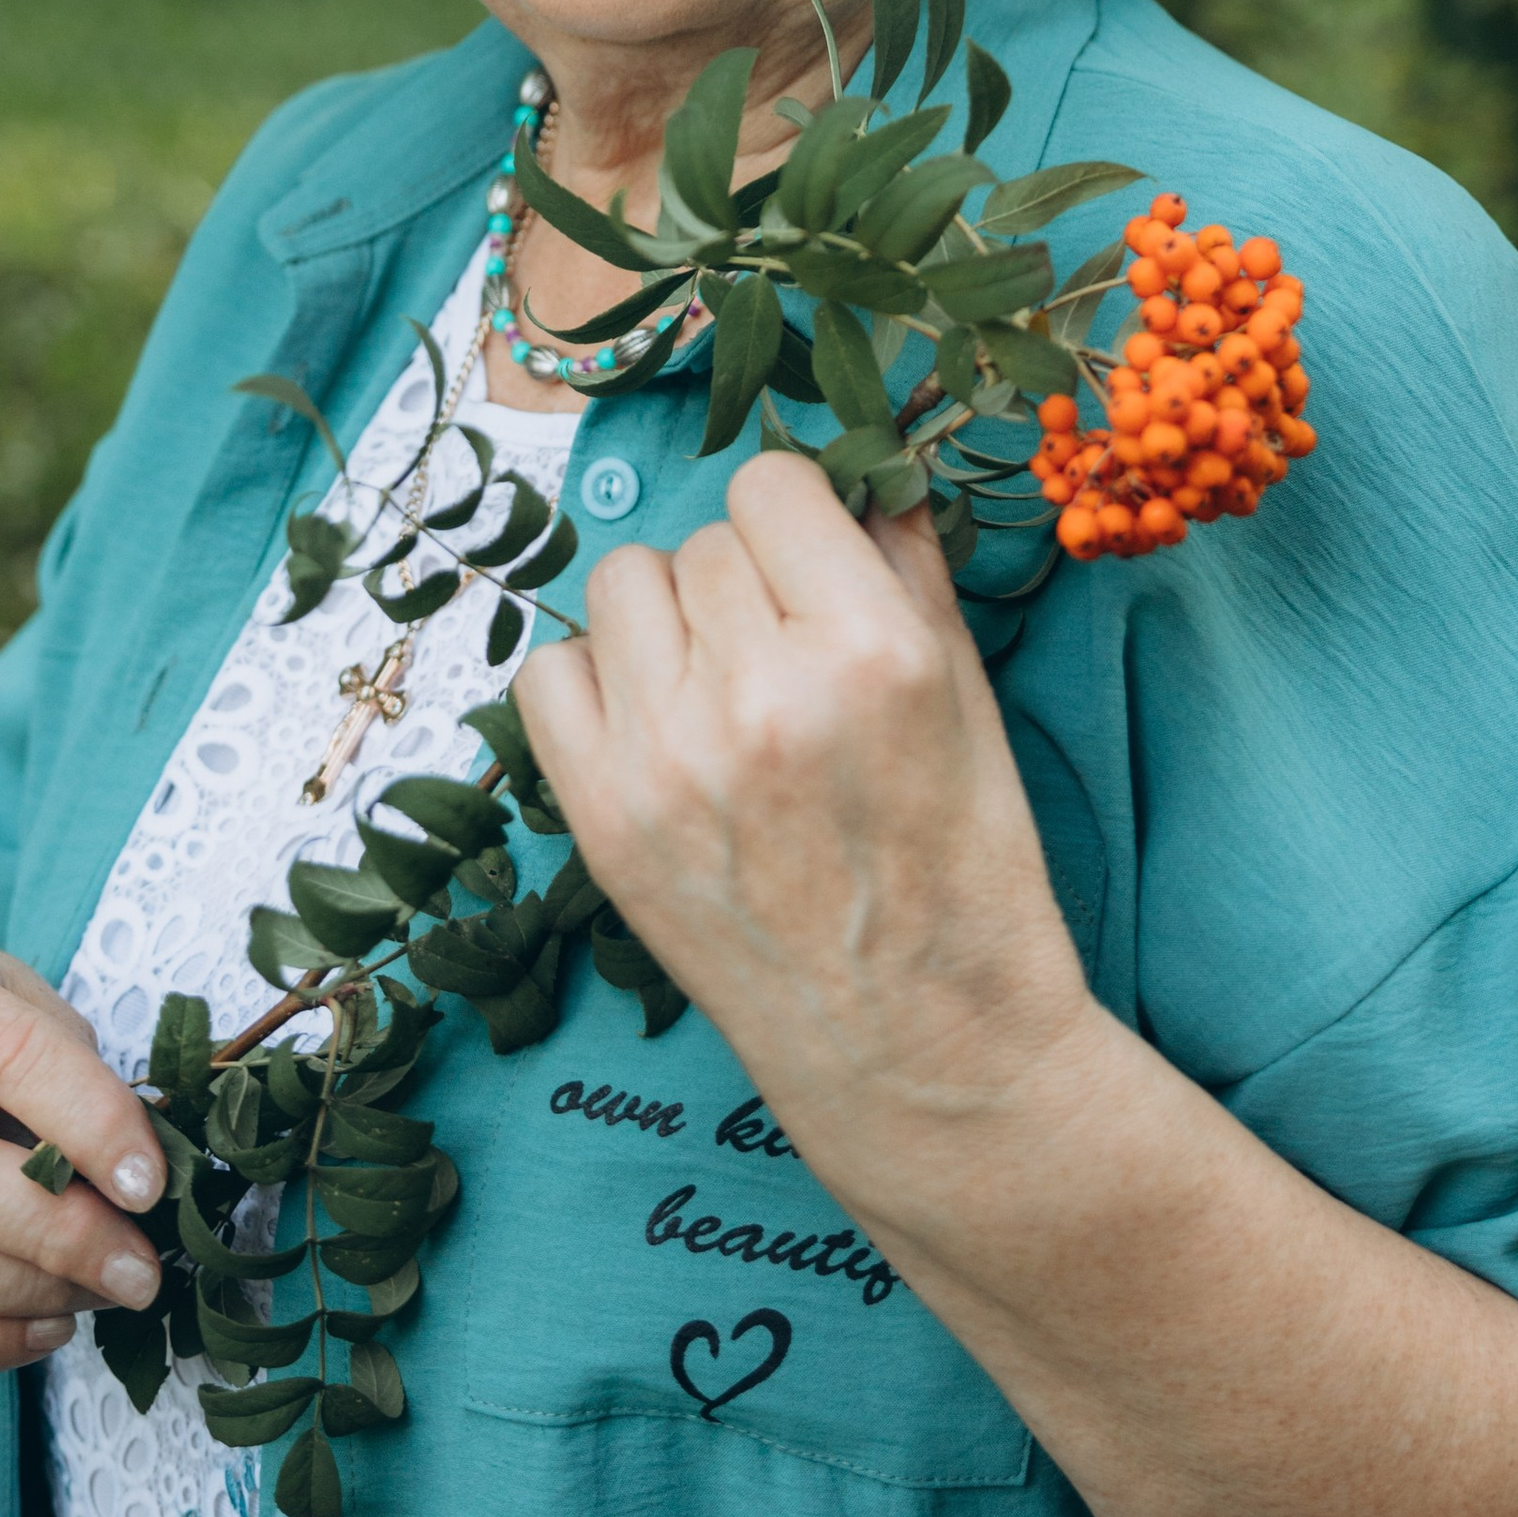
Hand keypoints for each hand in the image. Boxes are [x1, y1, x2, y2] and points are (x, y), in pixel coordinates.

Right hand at [0, 939, 166, 1377]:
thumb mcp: (39, 1009)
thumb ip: (81, 1080)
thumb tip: (135, 1187)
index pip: (0, 1058)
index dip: (85, 1125)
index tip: (149, 1185)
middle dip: (54, 1235)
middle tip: (138, 1269)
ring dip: (23, 1296)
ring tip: (100, 1290)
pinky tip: (44, 1325)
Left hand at [517, 455, 1089, 1202]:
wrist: (922, 1049)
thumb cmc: (965, 869)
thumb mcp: (967, 696)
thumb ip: (902, 563)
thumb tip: (848, 468)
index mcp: (871, 652)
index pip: (775, 487)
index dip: (797, 522)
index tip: (813, 565)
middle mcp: (761, 697)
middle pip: (702, 541)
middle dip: (744, 581)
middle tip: (781, 656)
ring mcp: (670, 761)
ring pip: (621, 585)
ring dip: (669, 620)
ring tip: (719, 690)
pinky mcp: (606, 821)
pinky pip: (550, 672)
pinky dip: (597, 685)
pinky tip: (656, 730)